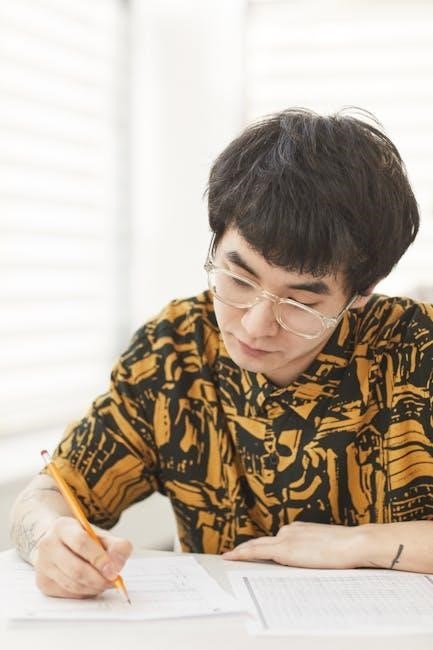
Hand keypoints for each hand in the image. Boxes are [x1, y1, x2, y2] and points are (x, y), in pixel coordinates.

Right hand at [33, 516, 132, 597]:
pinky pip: (67, 594)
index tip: (114, 571)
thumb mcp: (101, 535)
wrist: (57, 542)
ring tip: (105, 583)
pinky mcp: (42, 582)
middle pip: (76, 568)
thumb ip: (117, 546)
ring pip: (72, 584)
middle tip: (114, 581)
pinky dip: (84, 593)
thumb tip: (118, 565)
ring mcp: (42, 565)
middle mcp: (47, 545)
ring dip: (93, 588)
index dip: (99, 559)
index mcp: (62, 527)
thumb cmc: (81, 539)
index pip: (81, 543)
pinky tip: (91, 586)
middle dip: (99, 579)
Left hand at [222, 521, 363, 568]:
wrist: (353, 543)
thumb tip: (312, 560)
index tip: (252, 549)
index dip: (261, 545)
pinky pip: (257, 551)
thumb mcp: (327, 548)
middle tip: (231, 554)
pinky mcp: (284, 549)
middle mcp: (289, 530)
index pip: (277, 539)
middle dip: (246, 548)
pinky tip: (231, 557)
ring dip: (242, 552)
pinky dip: (242, 553)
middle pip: (262, 541)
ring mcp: (286, 538)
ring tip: (228, 557)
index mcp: (300, 529)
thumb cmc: (347, 548)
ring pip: (256, 546)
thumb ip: (314, 551)